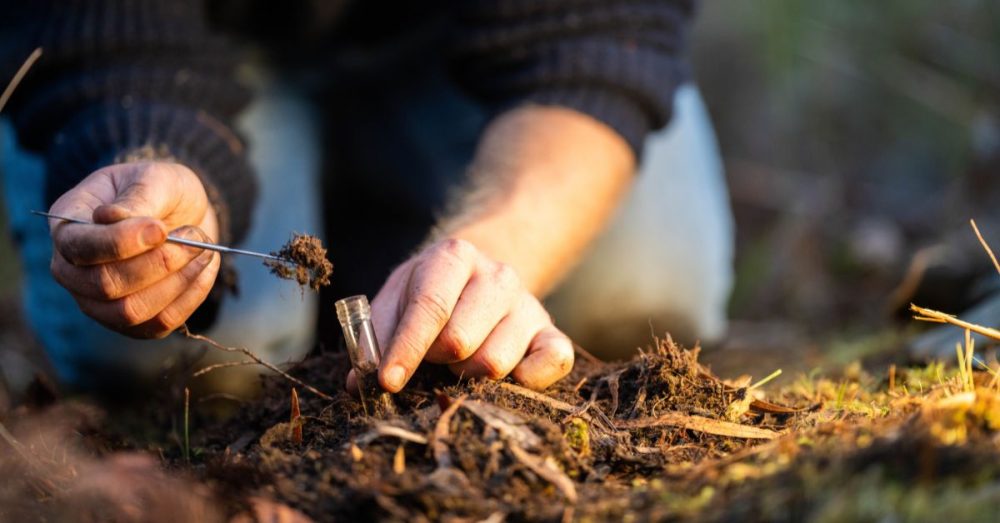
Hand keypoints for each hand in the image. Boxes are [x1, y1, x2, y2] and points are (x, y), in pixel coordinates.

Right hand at [47, 162, 219, 337]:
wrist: (182, 212)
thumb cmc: (161, 190)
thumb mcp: (154, 178)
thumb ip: (137, 197)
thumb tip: (111, 218)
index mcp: (67, 224)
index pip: (78, 246)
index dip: (120, 242)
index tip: (160, 228)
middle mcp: (72, 268)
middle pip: (105, 285)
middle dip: (159, 263)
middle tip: (194, 236)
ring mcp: (97, 301)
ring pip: (131, 311)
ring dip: (177, 281)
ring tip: (204, 250)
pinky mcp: (130, 322)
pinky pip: (158, 324)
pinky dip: (190, 297)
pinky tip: (205, 268)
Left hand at [362, 238, 574, 391]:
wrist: (481, 274)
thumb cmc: (430, 292)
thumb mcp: (397, 297)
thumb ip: (376, 337)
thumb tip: (360, 385)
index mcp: (454, 257)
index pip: (430, 307)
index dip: (406, 349)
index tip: (388, 382)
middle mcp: (498, 276)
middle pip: (461, 341)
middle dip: (436, 362)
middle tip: (433, 359)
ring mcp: (529, 304)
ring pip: (495, 362)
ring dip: (468, 376)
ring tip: (460, 364)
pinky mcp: (551, 332)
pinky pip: (552, 362)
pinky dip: (527, 381)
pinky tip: (506, 377)